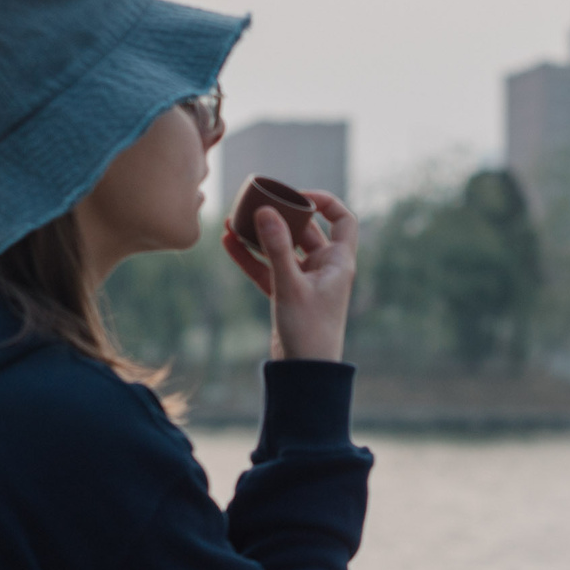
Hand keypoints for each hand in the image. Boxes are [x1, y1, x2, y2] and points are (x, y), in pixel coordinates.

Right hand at [219, 189, 358, 362]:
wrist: (304, 373)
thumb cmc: (309, 331)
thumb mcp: (290, 286)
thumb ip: (277, 249)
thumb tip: (265, 211)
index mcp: (338, 262)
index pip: (342, 219)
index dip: (324, 201)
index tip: (297, 196)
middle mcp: (324, 268)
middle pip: (305, 230)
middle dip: (280, 215)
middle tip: (256, 203)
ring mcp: (305, 281)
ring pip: (282, 248)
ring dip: (260, 235)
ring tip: (233, 220)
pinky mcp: (287, 294)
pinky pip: (268, 268)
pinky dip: (250, 257)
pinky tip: (227, 242)